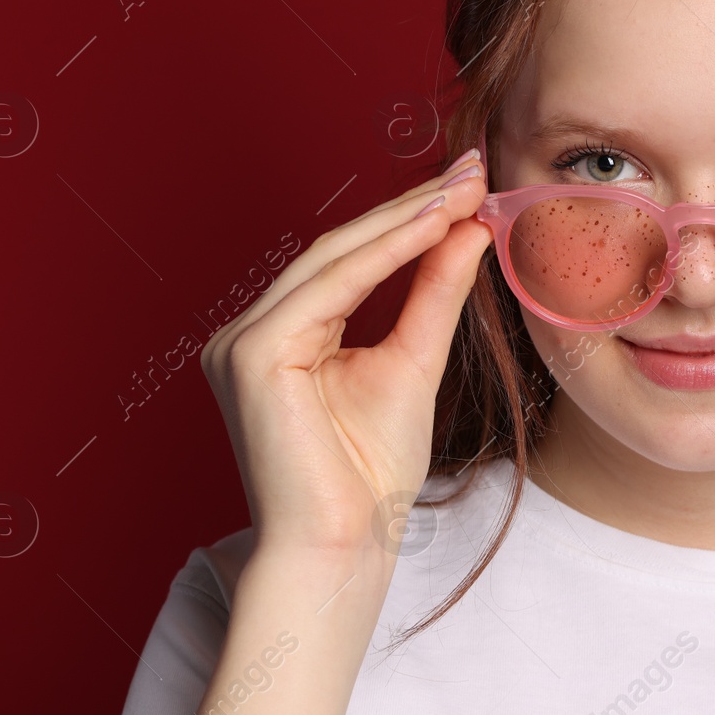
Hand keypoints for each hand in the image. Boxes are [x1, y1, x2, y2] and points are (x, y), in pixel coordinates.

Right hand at [199, 153, 490, 560]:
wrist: (344, 545)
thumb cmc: (369, 475)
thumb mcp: (414, 364)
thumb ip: (433, 294)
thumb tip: (468, 229)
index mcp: (281, 337)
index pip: (349, 262)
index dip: (410, 219)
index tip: (469, 184)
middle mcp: (250, 333)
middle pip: (338, 251)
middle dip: (411, 206)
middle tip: (472, 169)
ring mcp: (242, 342)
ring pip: (332, 259)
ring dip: (403, 219)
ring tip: (463, 189)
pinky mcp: (251, 355)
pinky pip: (328, 287)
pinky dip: (383, 254)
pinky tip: (432, 227)